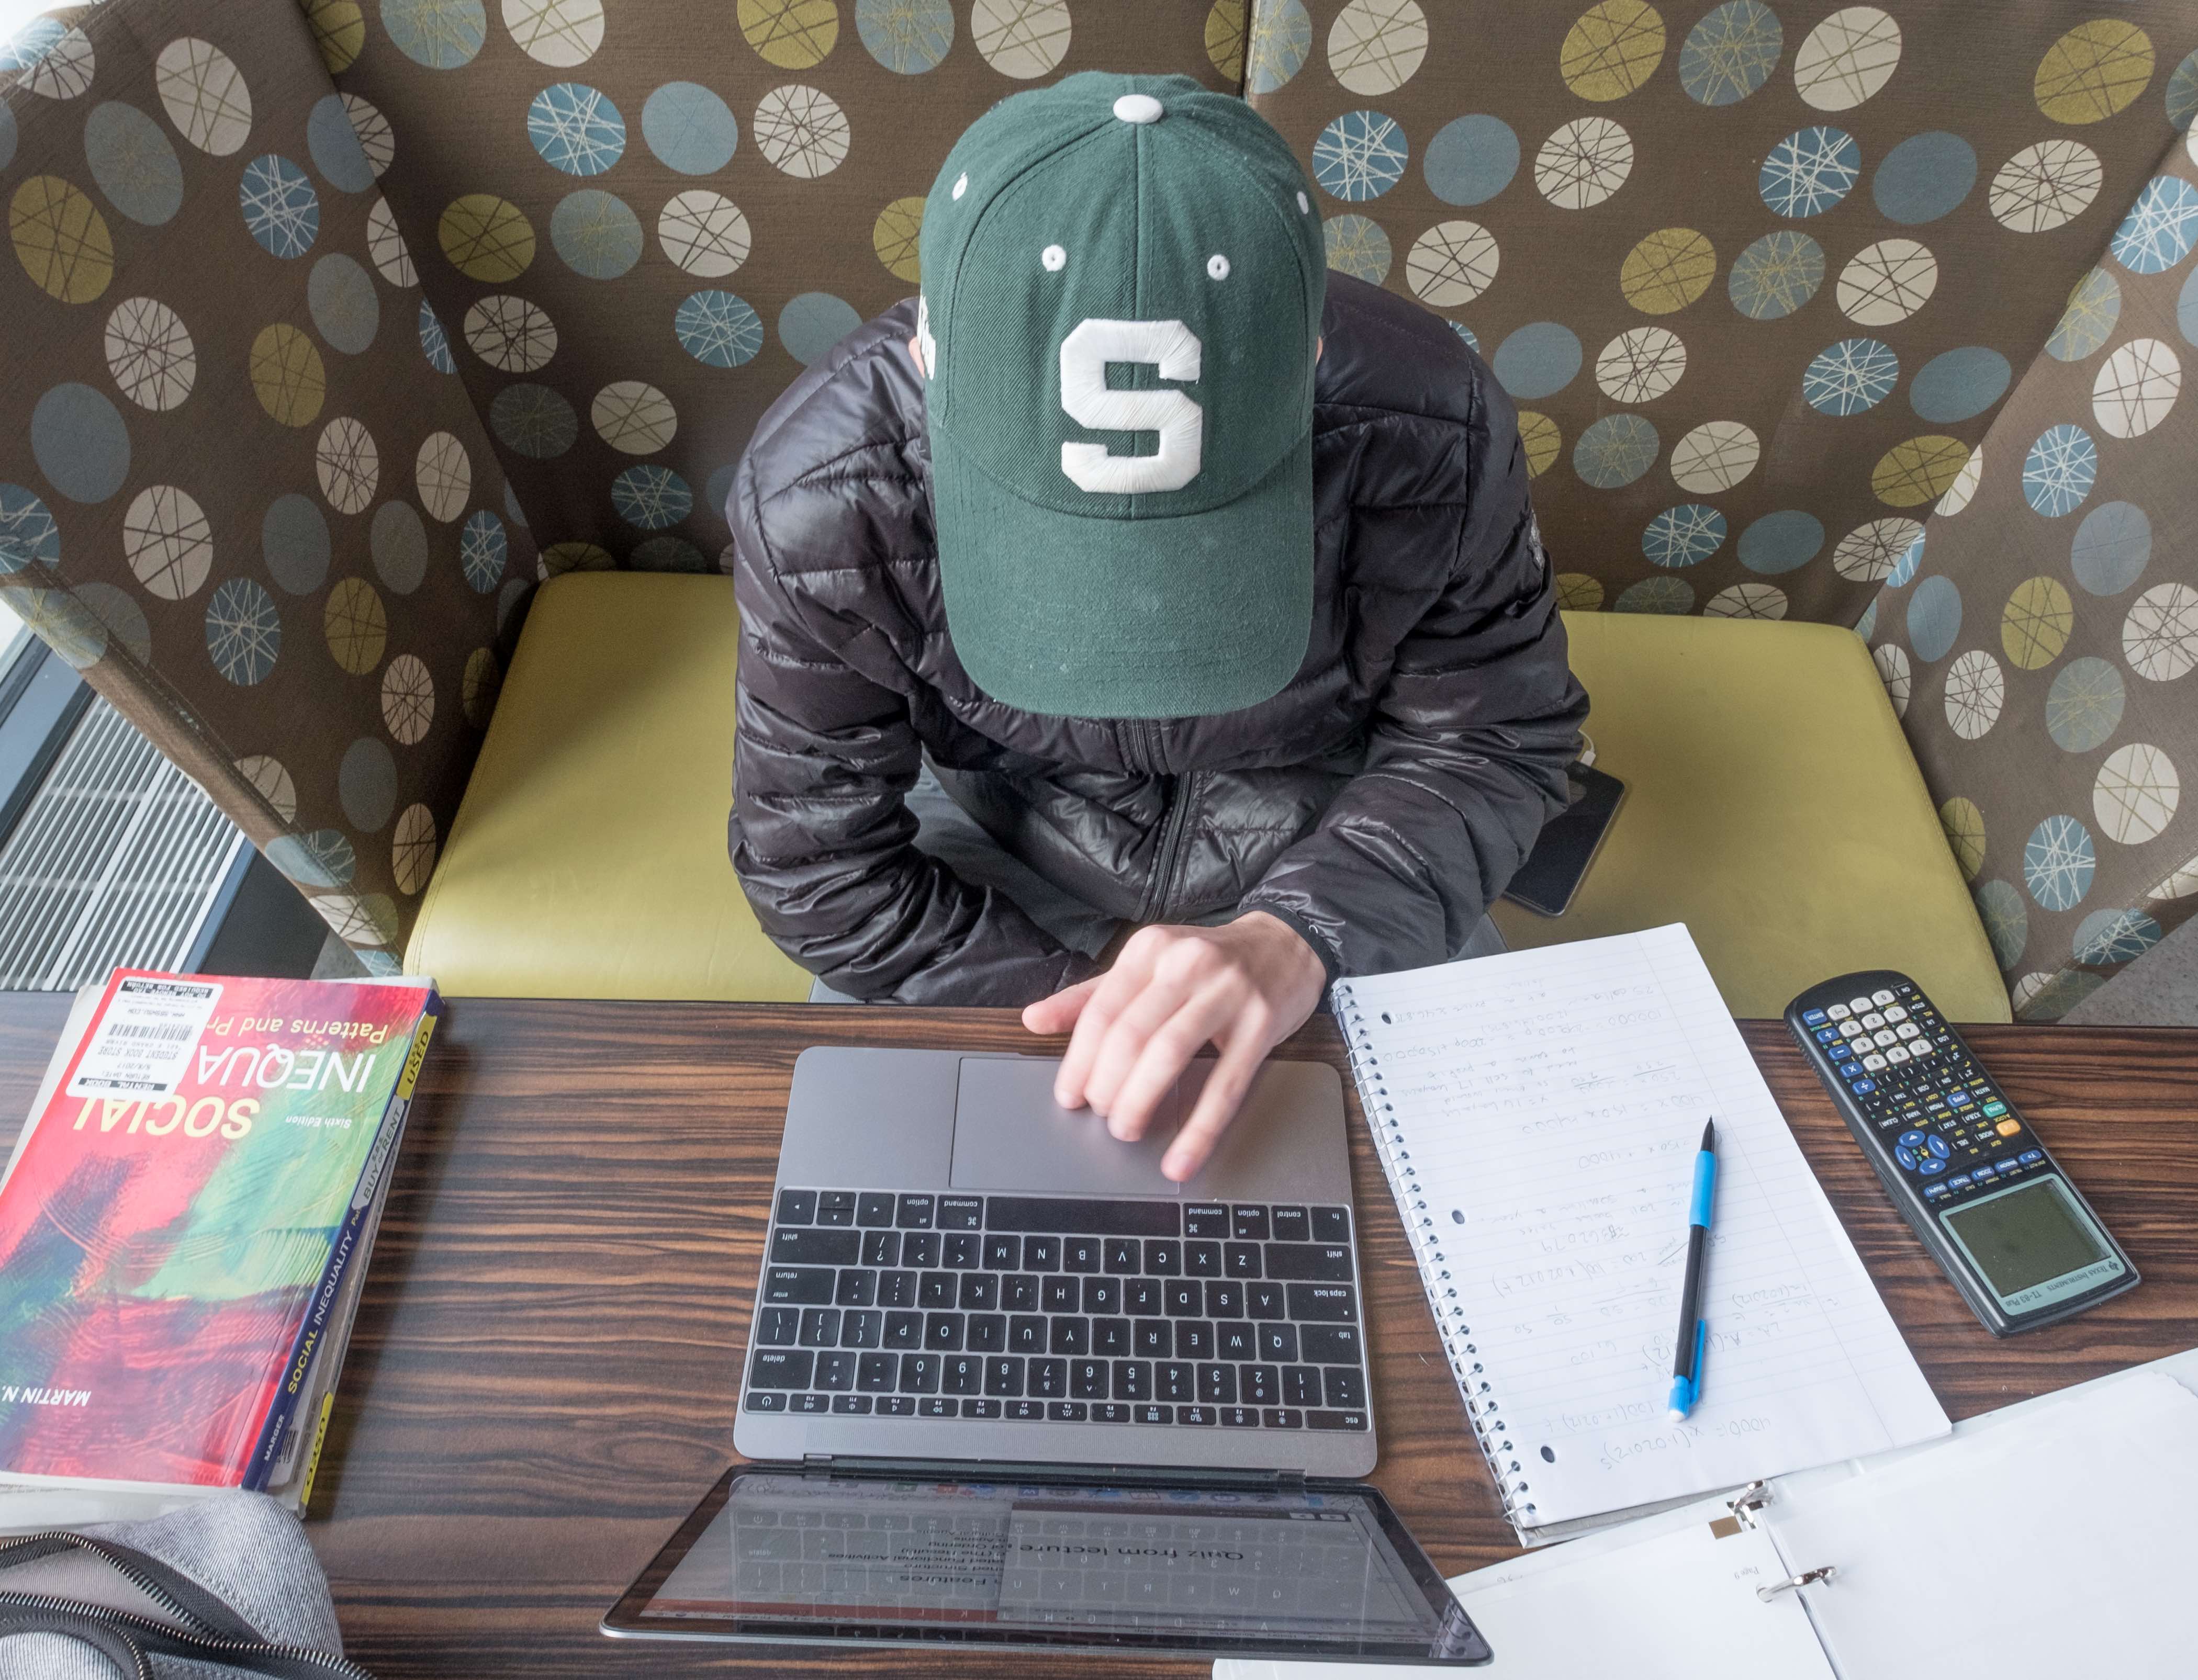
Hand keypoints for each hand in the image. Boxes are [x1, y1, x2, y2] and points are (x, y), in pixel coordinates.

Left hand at [1021, 913, 1326, 1181]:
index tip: (1069, 1098)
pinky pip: (1225, 1085)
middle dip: (1107, 1086)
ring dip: (1140, 1101)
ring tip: (1127, 1130)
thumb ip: (1091, 996)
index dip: (1078, 1062)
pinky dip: (1200, 1129)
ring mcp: (1227, 992)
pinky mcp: (1261, 1024)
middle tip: (1103, 1116)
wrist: (1286, 945)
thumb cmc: (1209, 964)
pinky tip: (1181, 1158)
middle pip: (1130, 1035)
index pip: (1101, 1011)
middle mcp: (1186, 964)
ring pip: (1169, 1055)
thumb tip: (1033, 1020)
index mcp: (1149, 950)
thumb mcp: (1148, 967)